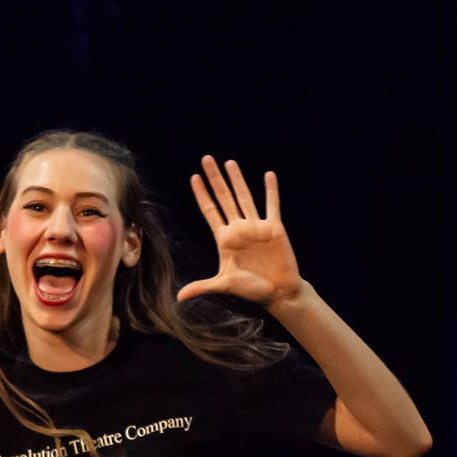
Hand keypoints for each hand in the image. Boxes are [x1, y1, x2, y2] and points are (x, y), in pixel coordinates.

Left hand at [176, 156, 302, 309]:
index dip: (202, 194)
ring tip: (229, 162)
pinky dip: (271, 190)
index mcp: (225, 239)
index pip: (210, 211)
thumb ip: (202, 286)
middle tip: (206, 158)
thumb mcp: (224, 284)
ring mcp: (256, 226)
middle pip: (224, 198)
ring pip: (245, 197)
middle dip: (215, 179)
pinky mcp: (274, 228)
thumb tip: (179, 298)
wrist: (278, 293)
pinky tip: (269, 175)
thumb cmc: (251, 290)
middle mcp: (239, 228)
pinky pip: (272, 205)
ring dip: (237, 180)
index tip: (194, 177)